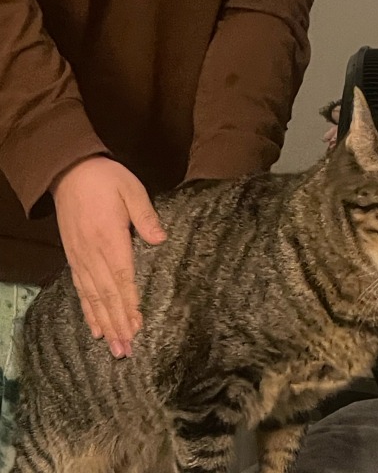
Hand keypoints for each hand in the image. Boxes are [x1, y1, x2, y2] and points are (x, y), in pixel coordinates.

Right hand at [51, 156, 165, 357]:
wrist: (69, 171)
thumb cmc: (106, 179)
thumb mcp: (131, 189)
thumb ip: (145, 216)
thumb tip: (161, 240)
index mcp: (110, 239)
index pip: (123, 279)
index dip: (130, 305)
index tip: (138, 328)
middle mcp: (93, 254)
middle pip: (107, 296)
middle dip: (118, 325)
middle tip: (127, 351)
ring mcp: (80, 257)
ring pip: (93, 298)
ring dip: (104, 324)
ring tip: (114, 348)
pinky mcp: (73, 256)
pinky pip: (80, 289)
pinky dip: (88, 310)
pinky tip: (95, 327)